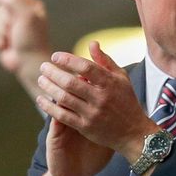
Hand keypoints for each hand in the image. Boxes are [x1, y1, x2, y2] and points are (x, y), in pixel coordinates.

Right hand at [0, 0, 51, 98]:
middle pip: (0, 9)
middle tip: (16, 30)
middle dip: (4, 21)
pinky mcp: (3, 38)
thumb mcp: (27, 16)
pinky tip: (5, 46)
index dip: (11, 7)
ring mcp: (11, 26)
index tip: (18, 17)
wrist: (29, 63)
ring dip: (0, 32)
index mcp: (31, 6)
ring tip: (11, 40)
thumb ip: (14, 0)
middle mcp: (21, 15)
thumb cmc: (32, 39)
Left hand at [36, 41, 153, 161]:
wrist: (134, 132)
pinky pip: (63, 116)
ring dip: (49, 88)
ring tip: (41, 80)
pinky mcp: (86, 127)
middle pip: (71, 83)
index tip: (55, 56)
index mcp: (110, 83)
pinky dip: (49, 107)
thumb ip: (105, 61)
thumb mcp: (121, 78)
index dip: (68, 60)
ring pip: (64, 98)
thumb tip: (92, 43)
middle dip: (53, 73)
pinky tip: (41, 99)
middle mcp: (101, 98)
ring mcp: (93, 113)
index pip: (85, 67)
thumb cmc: (127, 101)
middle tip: (43, 67)